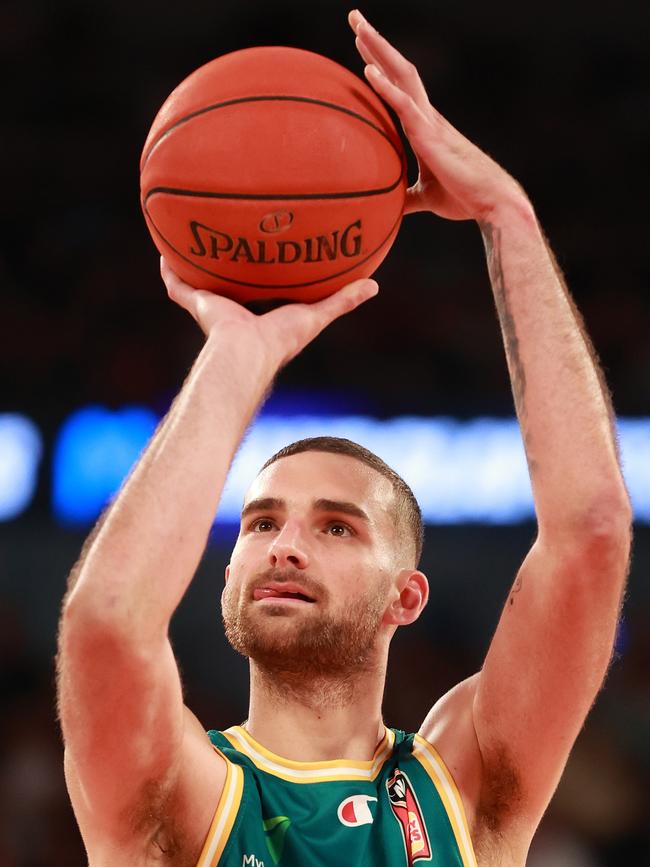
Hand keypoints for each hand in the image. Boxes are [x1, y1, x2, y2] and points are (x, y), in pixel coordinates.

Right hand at [160, 258, 377, 368]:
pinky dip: (170, 271)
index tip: (268, 257)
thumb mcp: (318, 313)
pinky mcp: (197, 303)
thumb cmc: (282, 339)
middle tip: (230, 240)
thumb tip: (375, 285)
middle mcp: (235, 309)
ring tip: (191, 240)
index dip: (265, 276)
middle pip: (230, 284)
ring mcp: (213, 306)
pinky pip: (179, 286)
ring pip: (201, 283)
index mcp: (261, 313)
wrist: (248, 351)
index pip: (263, 291)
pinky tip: (164, 252)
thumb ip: (343, 300)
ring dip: (196, 265)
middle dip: (228, 267)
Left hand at [349, 9, 527, 221]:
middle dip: (376, 43)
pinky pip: (405, 105)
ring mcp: (430, 122)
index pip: (399, 88)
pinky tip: (368, 71)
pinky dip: (386, 87)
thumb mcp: (426, 196)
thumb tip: (390, 205)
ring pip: (402, 76)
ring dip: (379, 50)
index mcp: (426, 127)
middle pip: (399, 70)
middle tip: (354, 18)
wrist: (491, 203)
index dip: (381, 66)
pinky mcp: (431, 136)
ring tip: (358, 27)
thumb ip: (408, 196)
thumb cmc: (464, 198)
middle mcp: (428, 116)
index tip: (362, 48)